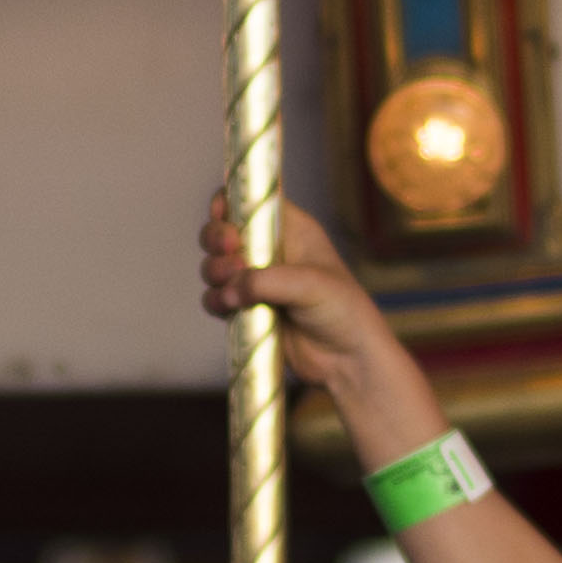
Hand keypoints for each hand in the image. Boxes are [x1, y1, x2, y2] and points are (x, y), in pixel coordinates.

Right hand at [198, 194, 398, 399]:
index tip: (223, 217)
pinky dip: (215, 300)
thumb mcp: (312, 286)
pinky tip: (229, 307)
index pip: (252, 201)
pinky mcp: (247, 309)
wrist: (347, 361)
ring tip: (233, 286)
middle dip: (216, 239)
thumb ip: (268, 280)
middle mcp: (270, 250)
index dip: (229, 202)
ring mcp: (256, 281)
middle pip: (222, 229)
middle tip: (230, 252)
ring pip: (215, 265)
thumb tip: (231, 289)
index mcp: (291, 230)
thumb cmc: (343, 312)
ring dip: (214, 272)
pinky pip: (216, 298)